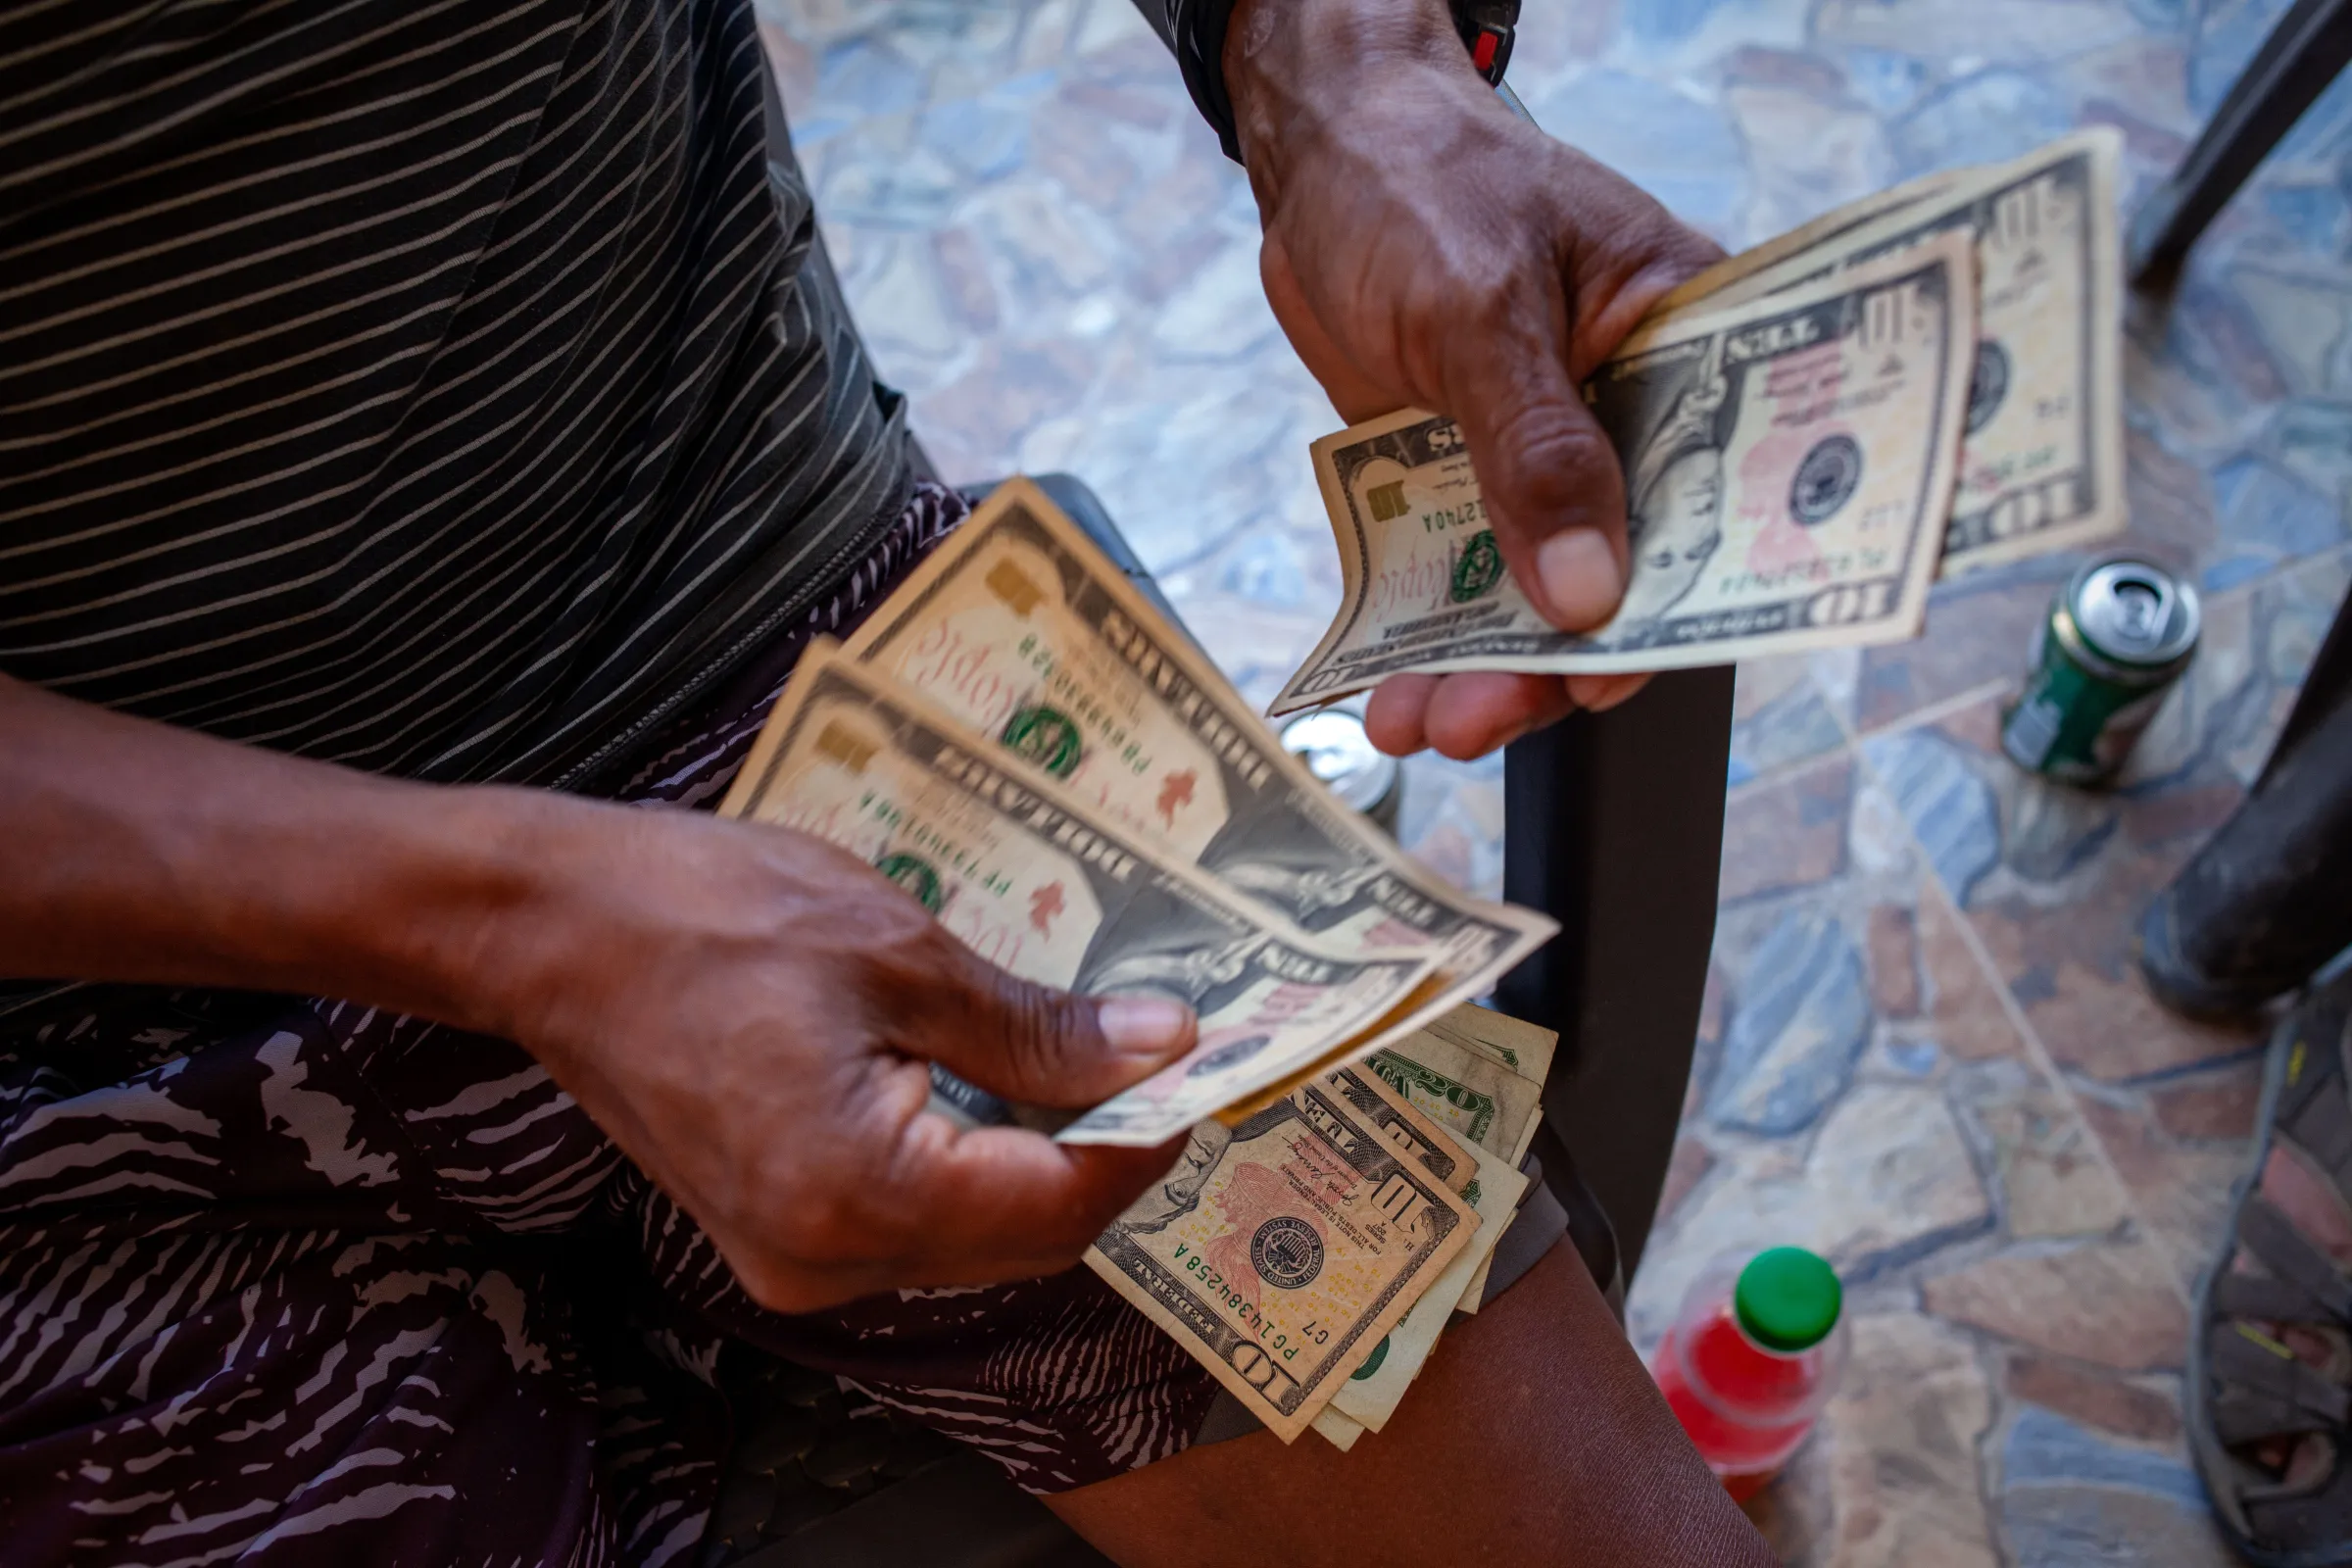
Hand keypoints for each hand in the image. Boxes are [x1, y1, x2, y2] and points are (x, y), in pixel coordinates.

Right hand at [491, 800, 1196, 1312]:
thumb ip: (1036, 1027)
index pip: (1062, 1201)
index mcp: (862, 1195)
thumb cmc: (707, 913)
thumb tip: (1163, 1047)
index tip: (1211, 1062)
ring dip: (1043, 1156)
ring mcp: (792, 1259)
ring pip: (973, 1234)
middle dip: (1105, 1150)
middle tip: (1166, 1050)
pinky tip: (1004, 1078)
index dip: (1148, 1136)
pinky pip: (911, 1219)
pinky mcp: (774, 1230)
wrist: (550, 927)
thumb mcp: (896, 951)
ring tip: (1099, 1053)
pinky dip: (973, 1159)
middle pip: (1025, 1234)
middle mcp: (828, 1261)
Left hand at [1225, 0, 1723, 758]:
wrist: (1324, 155)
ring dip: (1480, 668)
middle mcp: (1629, 415)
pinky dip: (1425, 638)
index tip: (1625, 667)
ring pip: (1535, 593)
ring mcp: (1544, 455)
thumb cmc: (1422, 180)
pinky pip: (1460, 578)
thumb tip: (1589, 592)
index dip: (1691, 594)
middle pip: (1624, 570)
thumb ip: (1535, 449)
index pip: (1724, 489)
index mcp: (1684, 345)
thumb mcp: (1481, 306)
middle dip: (1552, 659)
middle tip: (1483, 715)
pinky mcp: (1465, 478)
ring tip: (1418, 721)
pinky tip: (1385, 689)